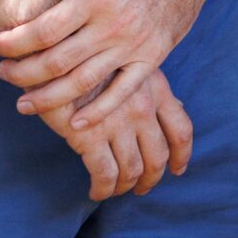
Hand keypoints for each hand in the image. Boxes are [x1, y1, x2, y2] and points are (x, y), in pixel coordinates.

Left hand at [0, 0, 237, 118]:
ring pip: (83, 83)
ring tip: (24, 104)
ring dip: (49, 98)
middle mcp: (112, 24)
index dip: (13, 42)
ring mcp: (134, 44)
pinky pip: (123, 91)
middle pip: (57, 61)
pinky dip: (99, 111)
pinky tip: (75, 123)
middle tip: (2, 74)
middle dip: (22, 72)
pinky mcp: (152, 56)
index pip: (43, 30)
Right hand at [35, 63, 194, 199]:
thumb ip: (151, 86)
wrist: (56, 46)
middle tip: (142, 188)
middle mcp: (143, 107)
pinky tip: (96, 191)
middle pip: (158, 156)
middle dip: (151, 177)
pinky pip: (105, 174)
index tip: (177, 169)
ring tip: (115, 191)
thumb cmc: (89, 53)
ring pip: (132, 170)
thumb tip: (175, 106)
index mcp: (155, 88)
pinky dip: (103, 189)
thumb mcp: (129, 61)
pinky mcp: (91, 136)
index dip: (182, 154)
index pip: (181, 128)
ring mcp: (118, 123)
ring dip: (125, 186)